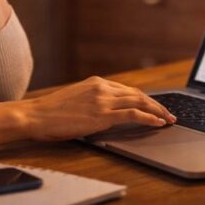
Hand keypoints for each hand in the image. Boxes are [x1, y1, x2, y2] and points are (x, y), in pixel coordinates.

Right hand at [18, 77, 176, 141]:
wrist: (35, 116)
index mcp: (96, 82)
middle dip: (156, 104)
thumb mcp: (75, 99)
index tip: (154, 106)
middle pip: (137, 94)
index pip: (127, 90)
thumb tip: (105, 112)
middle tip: (169, 113)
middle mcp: (102, 88)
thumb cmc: (50, 112)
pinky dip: (148, 117)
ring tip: (169, 119)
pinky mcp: (102, 115)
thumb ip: (91, 100)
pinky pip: (132, 114)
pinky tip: (158, 123)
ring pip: (139, 101)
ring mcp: (103, 101)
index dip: (144, 99)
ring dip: (158, 111)